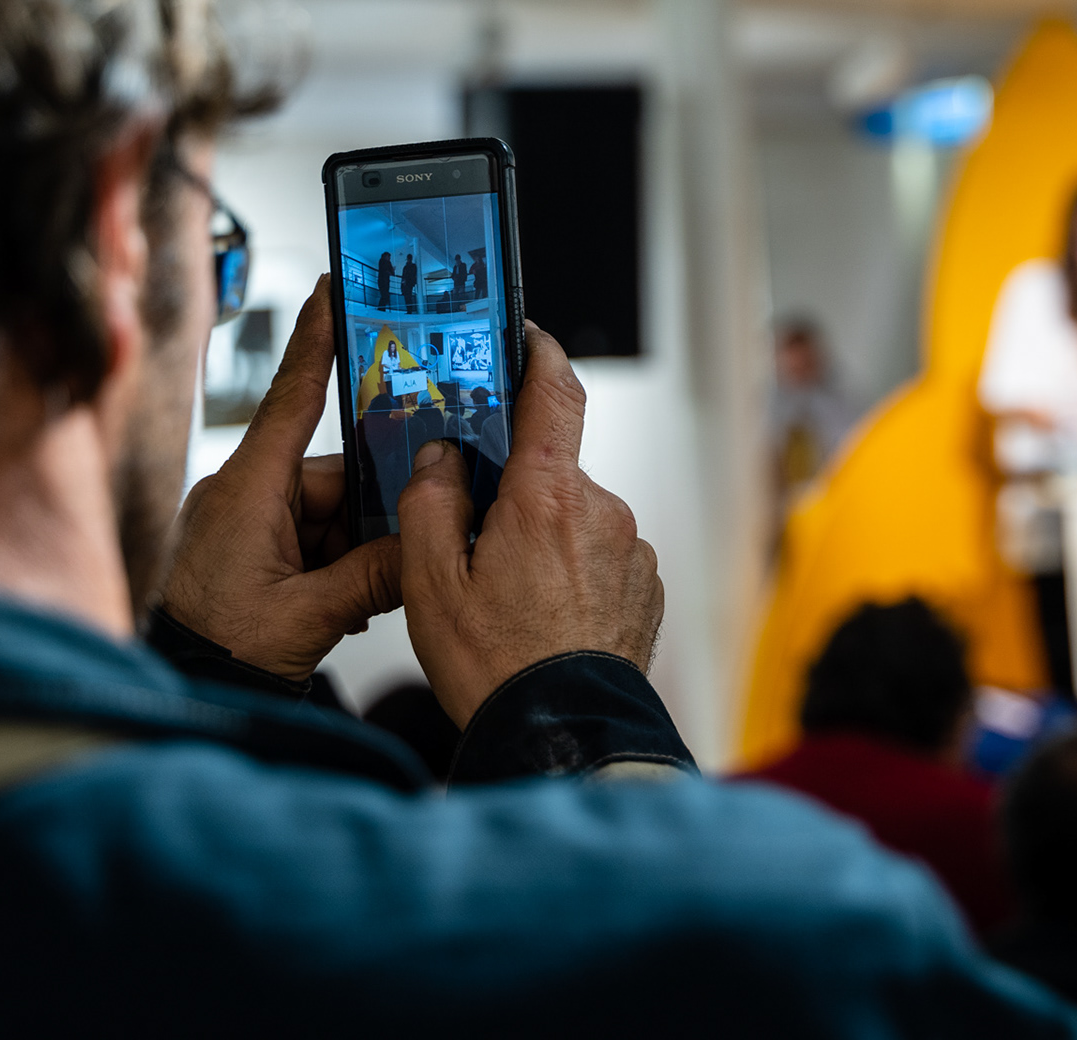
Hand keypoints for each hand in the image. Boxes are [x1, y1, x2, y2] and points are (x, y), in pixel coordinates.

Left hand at [156, 276, 399, 678]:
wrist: (177, 691)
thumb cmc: (218, 651)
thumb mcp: (309, 616)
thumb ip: (373, 576)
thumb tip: (425, 545)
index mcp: (248, 490)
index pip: (293, 397)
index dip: (317, 340)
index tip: (334, 290)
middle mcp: (244, 494)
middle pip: (334, 471)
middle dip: (372, 508)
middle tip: (403, 538)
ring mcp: (245, 521)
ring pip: (329, 510)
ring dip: (354, 548)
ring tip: (353, 594)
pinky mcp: (248, 547)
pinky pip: (311, 537)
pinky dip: (336, 564)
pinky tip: (341, 600)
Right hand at [398, 323, 663, 727]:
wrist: (567, 738)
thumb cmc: (499, 669)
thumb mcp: (432, 583)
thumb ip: (431, 502)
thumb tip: (441, 459)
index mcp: (547, 497)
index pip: (555, 393)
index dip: (539, 354)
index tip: (525, 338)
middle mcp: (601, 511)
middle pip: (551, 470)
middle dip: (515, 494)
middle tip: (476, 544)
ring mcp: (632, 549)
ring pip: (575, 518)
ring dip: (543, 540)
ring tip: (510, 601)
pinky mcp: (645, 585)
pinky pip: (602, 556)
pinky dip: (572, 573)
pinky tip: (544, 618)